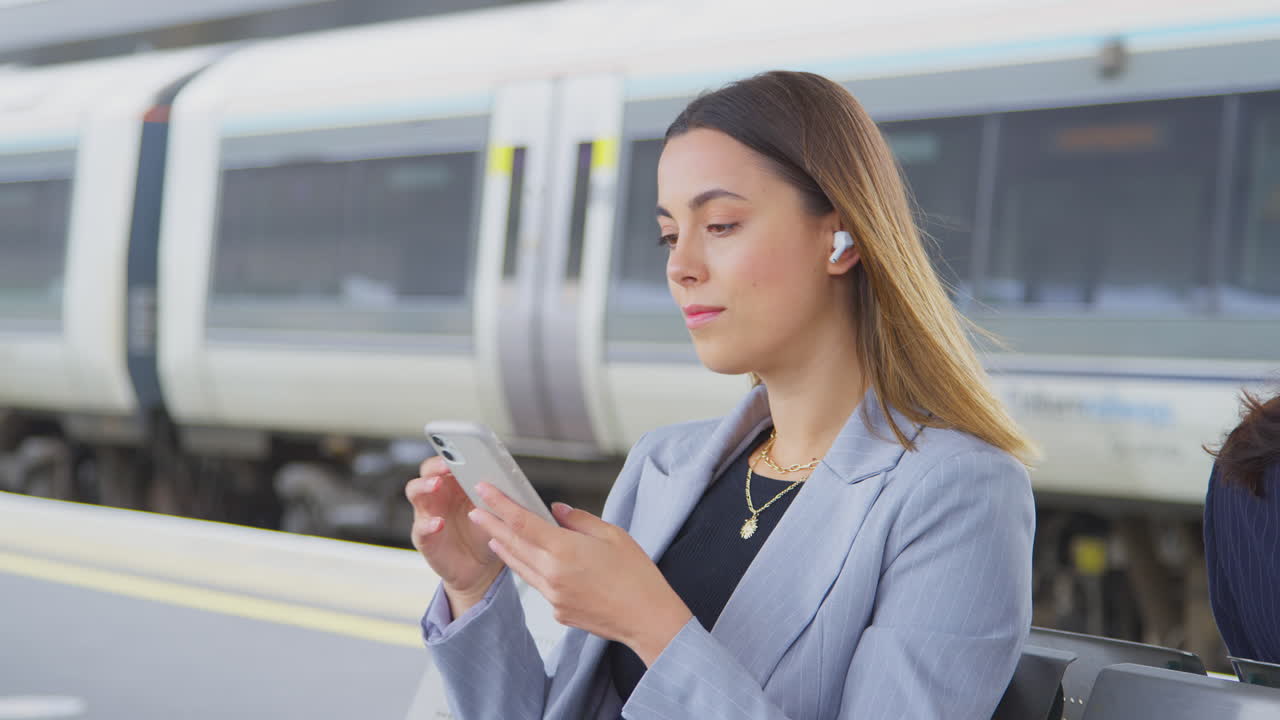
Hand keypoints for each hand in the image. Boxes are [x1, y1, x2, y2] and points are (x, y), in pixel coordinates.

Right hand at [405, 457, 504, 604]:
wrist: (480, 567)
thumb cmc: (485, 533)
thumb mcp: (493, 511)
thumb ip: (493, 494)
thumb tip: (504, 476)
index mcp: (455, 485)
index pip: (446, 461)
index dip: (450, 452)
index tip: (459, 446)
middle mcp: (438, 496)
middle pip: (426, 471)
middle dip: (435, 464)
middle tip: (447, 463)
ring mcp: (427, 515)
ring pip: (415, 492)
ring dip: (425, 486)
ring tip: (437, 484)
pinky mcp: (425, 538)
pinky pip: (420, 528)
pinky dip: (428, 524)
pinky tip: (440, 523)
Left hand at [467, 482, 693, 665]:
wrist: (647, 619)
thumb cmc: (637, 576)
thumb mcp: (612, 535)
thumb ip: (579, 520)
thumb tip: (556, 510)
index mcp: (565, 550)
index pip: (521, 521)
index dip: (499, 504)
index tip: (484, 490)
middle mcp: (552, 574)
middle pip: (512, 544)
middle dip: (491, 525)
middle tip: (476, 510)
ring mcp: (553, 596)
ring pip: (520, 567)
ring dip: (504, 549)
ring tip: (493, 535)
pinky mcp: (558, 611)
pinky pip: (537, 585)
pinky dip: (529, 569)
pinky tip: (528, 561)